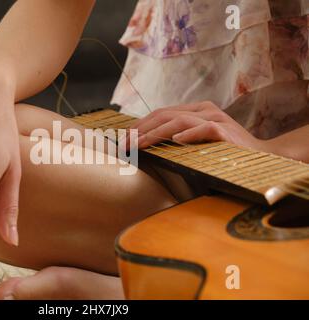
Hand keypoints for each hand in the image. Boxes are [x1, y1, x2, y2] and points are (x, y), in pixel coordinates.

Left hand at [131, 101, 263, 149]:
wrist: (260, 156)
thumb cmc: (225, 151)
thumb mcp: (198, 141)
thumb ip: (178, 137)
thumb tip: (147, 144)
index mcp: (194, 110)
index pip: (160, 113)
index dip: (139, 125)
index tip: (123, 139)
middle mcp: (203, 110)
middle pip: (164, 114)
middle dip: (140, 129)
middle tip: (124, 144)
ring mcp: (215, 118)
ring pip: (178, 120)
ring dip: (155, 133)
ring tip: (139, 144)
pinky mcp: (225, 130)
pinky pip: (204, 129)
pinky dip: (189, 134)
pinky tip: (175, 141)